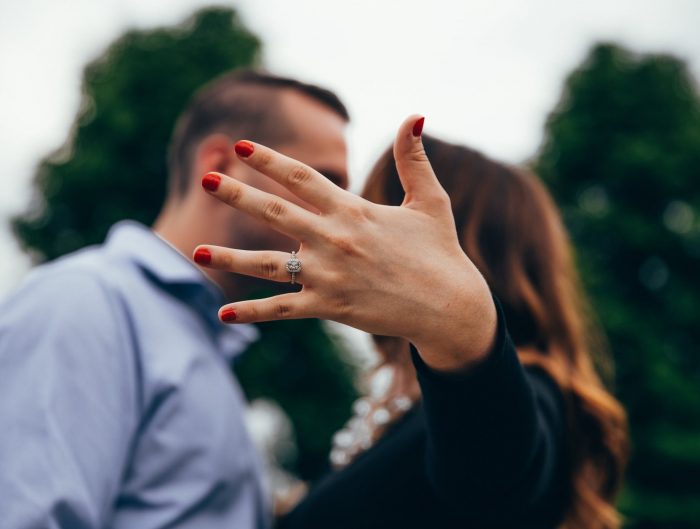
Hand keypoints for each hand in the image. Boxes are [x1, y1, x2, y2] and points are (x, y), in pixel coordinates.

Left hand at [196, 115, 496, 370]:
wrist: (449, 307)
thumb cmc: (439, 251)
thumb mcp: (430, 200)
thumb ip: (414, 159)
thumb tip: (416, 115)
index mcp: (354, 211)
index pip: (303, 178)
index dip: (270, 160)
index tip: (241, 146)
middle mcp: (334, 241)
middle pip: (275, 213)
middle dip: (238, 195)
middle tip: (206, 180)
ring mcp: (329, 276)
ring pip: (268, 264)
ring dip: (231, 257)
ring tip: (197, 250)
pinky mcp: (330, 307)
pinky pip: (283, 310)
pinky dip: (253, 312)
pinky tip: (223, 313)